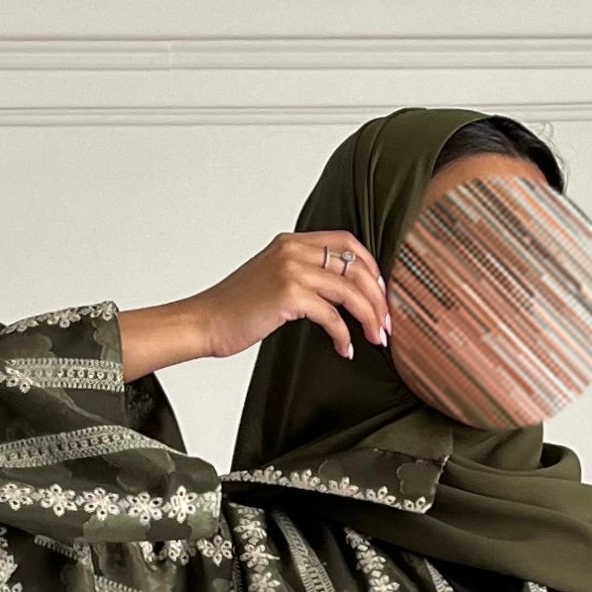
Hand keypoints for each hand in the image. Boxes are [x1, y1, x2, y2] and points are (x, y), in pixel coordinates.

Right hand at [117, 233, 389, 381]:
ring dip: (369, 317)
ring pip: (349, 290)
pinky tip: (345, 349)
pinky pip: (331, 315)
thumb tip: (340, 294)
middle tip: (386, 324)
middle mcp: (293, 250)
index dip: (371, 266)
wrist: (205, 321)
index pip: (346, 242)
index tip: (381, 293)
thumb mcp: (273, 280)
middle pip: (354, 265)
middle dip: (378, 296)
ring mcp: (290, 270)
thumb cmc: (237, 309)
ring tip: (375, 339)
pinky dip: (343, 335)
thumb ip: (303, 276)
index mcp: (292, 242)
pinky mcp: (288, 295)